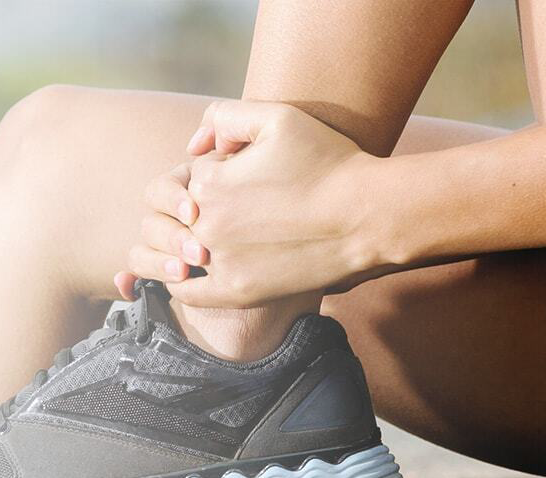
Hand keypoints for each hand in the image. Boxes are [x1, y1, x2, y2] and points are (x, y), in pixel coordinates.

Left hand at [116, 100, 386, 307]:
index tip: (245, 180)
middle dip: (200, 211)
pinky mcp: (238, 292)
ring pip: (177, 255)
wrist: (368, 216)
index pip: (190, 178)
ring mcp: (220, 261)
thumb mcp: (278, 117)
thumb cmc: (330, 163)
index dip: (216, 175)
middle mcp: (206, 223)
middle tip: (242, 211)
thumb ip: (225, 116)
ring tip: (217, 241)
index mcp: (208, 181)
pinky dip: (186, 283)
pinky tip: (203, 272)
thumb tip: (195, 146)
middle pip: (181, 217)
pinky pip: (189, 293)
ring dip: (187, 246)